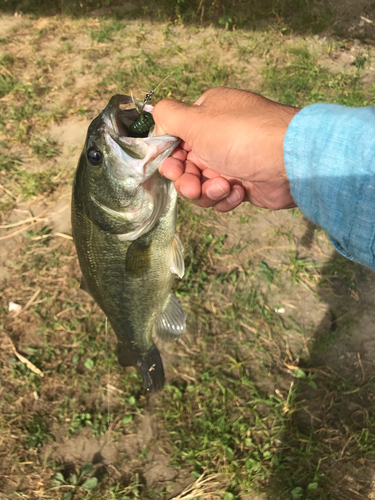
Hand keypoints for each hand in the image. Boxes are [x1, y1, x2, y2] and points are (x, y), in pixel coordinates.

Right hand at [153, 87, 299, 211]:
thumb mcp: (197, 119)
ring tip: (224, 187)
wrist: (289, 162)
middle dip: (186, 180)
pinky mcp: (242, 184)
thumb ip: (168, 116)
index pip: (175, 138)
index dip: (169, 157)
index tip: (172, 168)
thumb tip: (156, 118)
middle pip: (185, 167)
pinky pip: (220, 197)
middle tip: (193, 187)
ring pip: (200, 186)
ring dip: (207, 191)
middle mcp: (216, 138)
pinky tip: (239, 191)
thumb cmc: (241, 136)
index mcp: (205, 116)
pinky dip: (226, 197)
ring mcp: (230, 161)